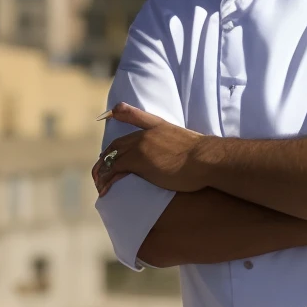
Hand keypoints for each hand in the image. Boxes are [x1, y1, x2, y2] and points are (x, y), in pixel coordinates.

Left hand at [93, 103, 209, 195]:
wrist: (206, 159)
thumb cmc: (204, 156)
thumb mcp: (188, 141)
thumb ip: (175, 143)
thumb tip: (177, 155)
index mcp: (158, 125)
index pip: (132, 118)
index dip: (120, 117)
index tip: (107, 117)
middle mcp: (145, 134)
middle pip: (117, 144)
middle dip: (106, 158)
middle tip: (101, 171)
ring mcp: (140, 147)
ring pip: (112, 157)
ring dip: (102, 171)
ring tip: (99, 184)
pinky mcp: (138, 161)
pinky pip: (115, 169)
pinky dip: (107, 179)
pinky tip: (104, 189)